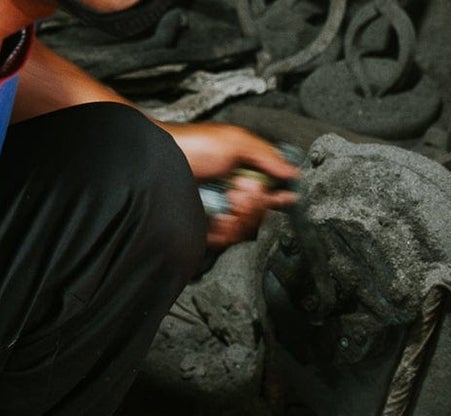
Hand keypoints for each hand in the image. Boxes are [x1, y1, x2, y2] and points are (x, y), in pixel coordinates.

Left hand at [162, 122, 298, 248]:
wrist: (157, 163)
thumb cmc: (191, 145)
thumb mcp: (235, 141)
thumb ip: (267, 155)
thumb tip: (293, 172)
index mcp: (242, 172)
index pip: (270, 190)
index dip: (280, 197)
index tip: (285, 198)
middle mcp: (232, 193)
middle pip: (262, 213)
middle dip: (255, 202)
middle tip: (240, 190)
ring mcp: (220, 212)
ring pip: (246, 228)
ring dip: (241, 215)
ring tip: (227, 200)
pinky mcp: (206, 228)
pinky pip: (227, 239)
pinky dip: (225, 229)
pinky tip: (217, 217)